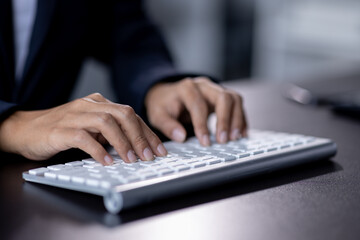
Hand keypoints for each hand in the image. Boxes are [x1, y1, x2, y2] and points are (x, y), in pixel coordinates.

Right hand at [0, 93, 166, 163]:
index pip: (131, 115)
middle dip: (140, 137)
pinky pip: (85, 138)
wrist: (26, 129)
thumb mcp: (91, 127)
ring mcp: (75, 115)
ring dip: (123, 143)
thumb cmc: (62, 129)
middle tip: (149, 156)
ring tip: (132, 160)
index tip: (159, 149)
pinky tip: (107, 162)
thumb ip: (110, 131)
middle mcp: (90, 105)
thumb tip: (137, 147)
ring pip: (107, 123)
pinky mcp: (61, 130)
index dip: (148, 133)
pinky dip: (98, 150)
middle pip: (124, 115)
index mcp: (99, 103)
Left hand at [145, 77, 246, 145]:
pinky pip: (237, 104)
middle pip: (223, 97)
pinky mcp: (222, 97)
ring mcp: (215, 89)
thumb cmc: (163, 105)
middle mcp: (204, 85)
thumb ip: (167, 126)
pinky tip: (240, 134)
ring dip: (237, 119)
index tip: (205, 142)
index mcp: (186, 88)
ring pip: (234, 98)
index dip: (202, 125)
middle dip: (225, 120)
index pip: (198, 105)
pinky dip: (241, 119)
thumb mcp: (157, 115)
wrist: (167, 94)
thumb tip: (181, 137)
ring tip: (235, 138)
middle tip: (223, 140)